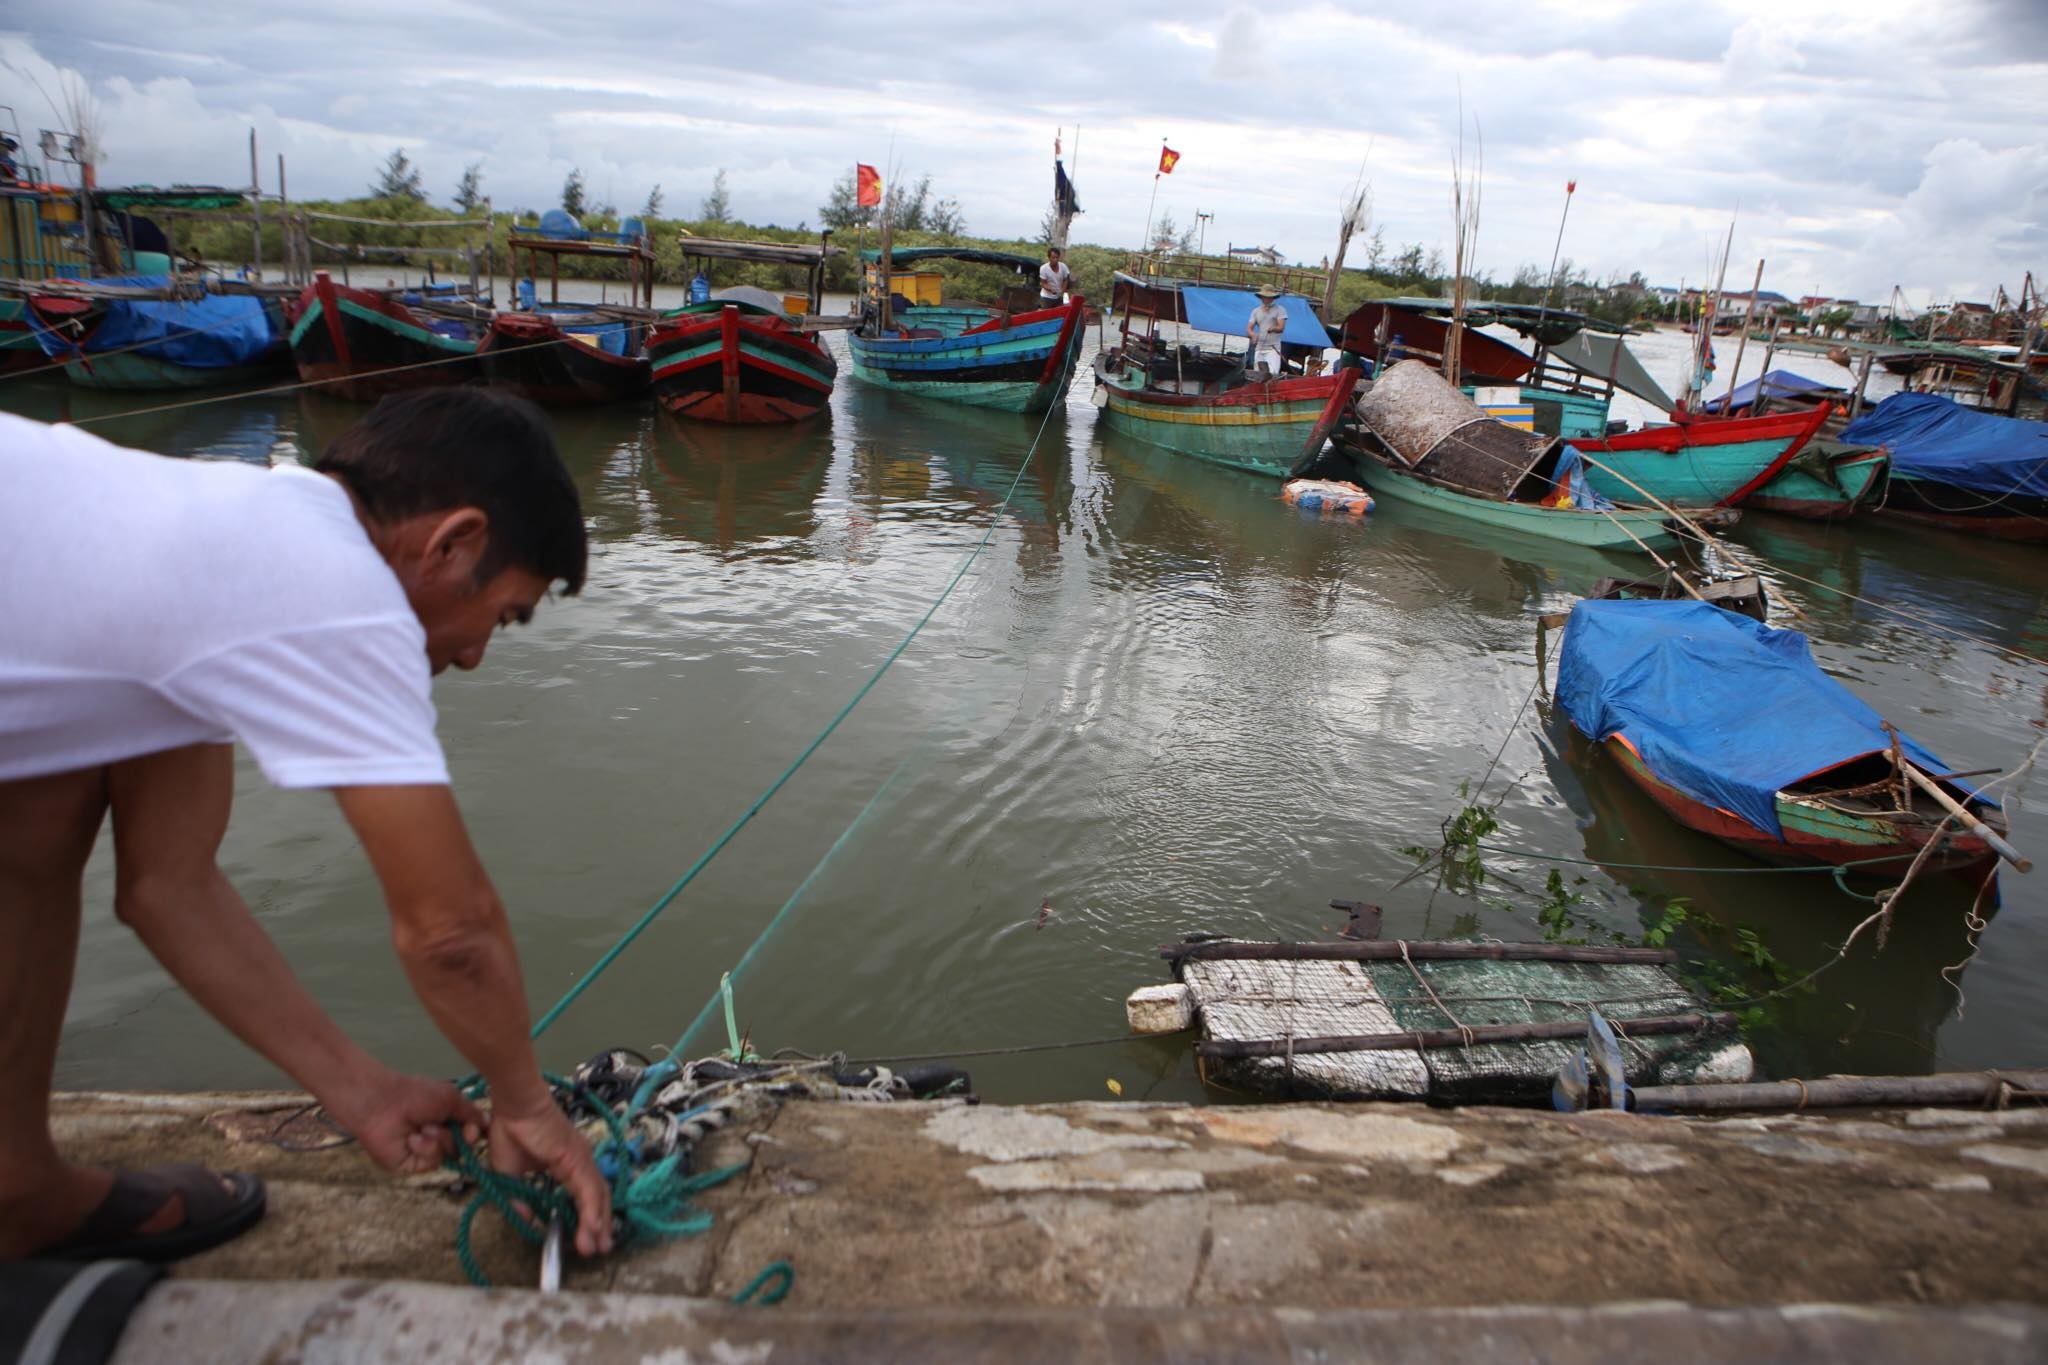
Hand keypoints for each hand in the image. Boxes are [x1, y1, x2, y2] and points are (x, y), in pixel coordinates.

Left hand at [327, 1067, 484, 1173]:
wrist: (383, 1104)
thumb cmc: (416, 1095)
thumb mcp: (451, 1098)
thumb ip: (472, 1113)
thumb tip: (487, 1125)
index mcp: (447, 1118)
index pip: (470, 1132)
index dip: (475, 1133)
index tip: (472, 1130)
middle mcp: (438, 1136)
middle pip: (463, 1147)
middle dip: (459, 1137)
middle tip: (448, 1127)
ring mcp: (424, 1152)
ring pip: (449, 1155)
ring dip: (439, 1139)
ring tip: (423, 1127)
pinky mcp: (411, 1165)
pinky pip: (431, 1163)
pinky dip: (425, 1149)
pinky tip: (413, 1138)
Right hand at [487, 1093, 614, 1255]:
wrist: (513, 1105)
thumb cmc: (510, 1131)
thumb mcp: (510, 1175)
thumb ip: (520, 1199)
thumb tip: (528, 1221)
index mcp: (568, 1164)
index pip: (584, 1195)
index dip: (586, 1218)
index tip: (584, 1240)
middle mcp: (581, 1161)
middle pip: (598, 1198)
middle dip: (599, 1226)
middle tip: (599, 1250)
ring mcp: (582, 1158)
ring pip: (597, 1196)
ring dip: (598, 1224)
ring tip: (597, 1248)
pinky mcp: (577, 1158)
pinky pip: (588, 1189)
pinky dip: (592, 1210)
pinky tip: (592, 1229)